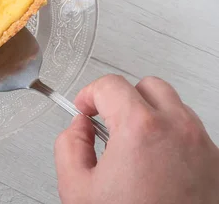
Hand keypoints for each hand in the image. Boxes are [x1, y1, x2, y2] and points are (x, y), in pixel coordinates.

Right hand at [55, 75, 218, 203]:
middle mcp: (177, 129)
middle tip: (106, 120)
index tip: (83, 108)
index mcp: (140, 128)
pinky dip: (170, 136)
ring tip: (130, 146)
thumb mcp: (77, 188)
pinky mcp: (215, 163)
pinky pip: (190, 132)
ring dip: (148, 115)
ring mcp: (202, 145)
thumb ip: (68, 145)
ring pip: (172, 106)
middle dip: (122, 98)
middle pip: (147, 86)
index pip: (110, 85)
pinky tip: (153, 162)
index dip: (88, 94)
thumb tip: (79, 128)